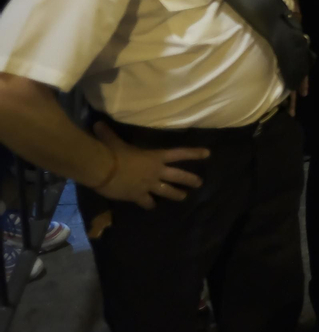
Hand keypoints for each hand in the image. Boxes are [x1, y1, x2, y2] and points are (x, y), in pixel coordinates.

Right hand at [90, 122, 206, 209]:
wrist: (102, 170)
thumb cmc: (111, 152)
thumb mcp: (112, 140)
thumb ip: (108, 133)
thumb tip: (98, 123)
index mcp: (155, 156)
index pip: (179, 154)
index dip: (194, 153)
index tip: (208, 154)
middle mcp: (156, 171)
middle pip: (178, 176)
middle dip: (190, 180)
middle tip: (200, 184)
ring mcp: (149, 185)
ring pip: (168, 192)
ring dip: (176, 195)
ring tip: (183, 198)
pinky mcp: (138, 196)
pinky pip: (148, 202)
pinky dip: (150, 205)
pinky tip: (151, 207)